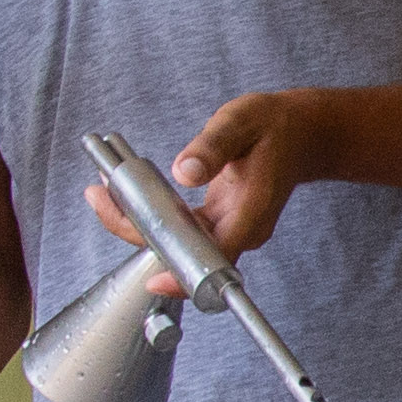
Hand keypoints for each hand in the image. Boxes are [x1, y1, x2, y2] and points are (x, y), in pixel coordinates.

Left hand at [83, 92, 332, 269]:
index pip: (217, 256)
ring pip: (179, 244)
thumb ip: (213, 146)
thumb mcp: (241, 122)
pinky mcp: (219, 224)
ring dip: (138, 224)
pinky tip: (128, 193)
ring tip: (104, 191)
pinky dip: (152, 217)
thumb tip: (184, 171)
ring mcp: (229, 230)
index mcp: (251, 210)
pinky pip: (180, 232)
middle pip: (186, 252)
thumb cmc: (275, 125)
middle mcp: (241, 229)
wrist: (301, 134)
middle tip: (100, 197)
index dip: (184, 272)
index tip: (156, 279)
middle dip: (137, 232)